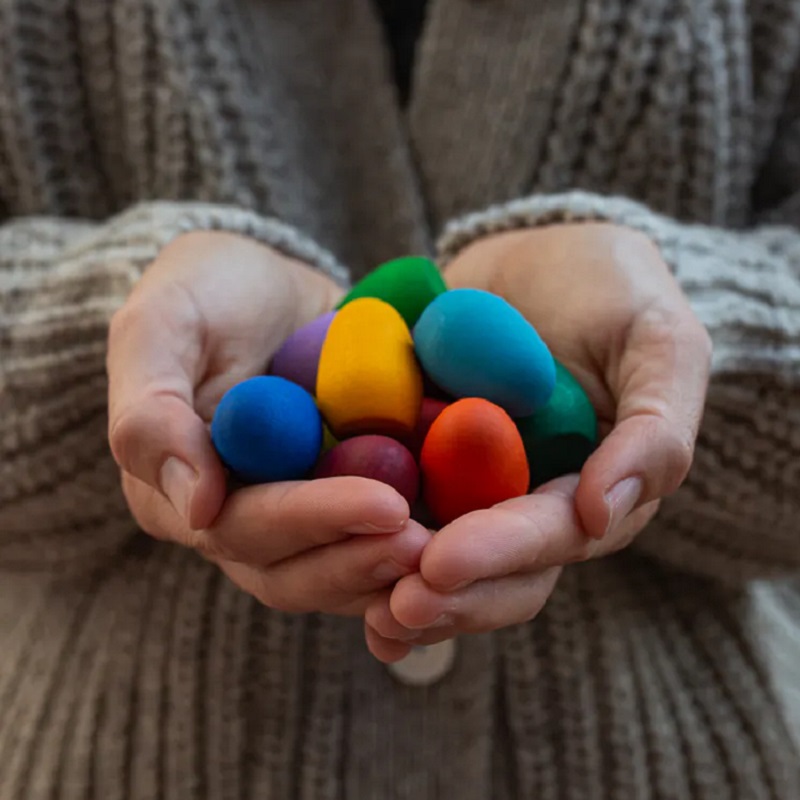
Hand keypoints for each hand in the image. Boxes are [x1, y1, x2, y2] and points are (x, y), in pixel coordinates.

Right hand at [108, 231, 430, 615]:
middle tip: (433, 542)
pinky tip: (469, 535)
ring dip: (394, 569)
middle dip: (363, 559)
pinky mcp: (339, 500)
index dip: (315, 522)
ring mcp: (293, 515)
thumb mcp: (161, 326)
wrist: (268, 285)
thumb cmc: (207, 293)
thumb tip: (197, 507)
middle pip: (295, 570)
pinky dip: (416, 542)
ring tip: (458, 549)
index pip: (245, 528)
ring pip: (339, 570)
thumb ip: (152, 412)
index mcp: (180, 492)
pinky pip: (375, 538)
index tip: (386, 505)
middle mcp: (236, 519)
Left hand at [365, 222, 711, 658]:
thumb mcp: (658, 343)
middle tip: (391, 608)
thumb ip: (655, 428)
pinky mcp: (416, 456)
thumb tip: (602, 515)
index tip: (441, 564)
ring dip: (396, 586)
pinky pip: (385, 499)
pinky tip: (317, 557)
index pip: (550, 538)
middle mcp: (524, 502)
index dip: (500, 556)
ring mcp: (466, 485)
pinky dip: (356, 533)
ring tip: (359, 611)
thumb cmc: (613, 291)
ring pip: (434, 554)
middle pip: (490, 570)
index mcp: (587, 490)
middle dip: (445, 595)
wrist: (539, 254)